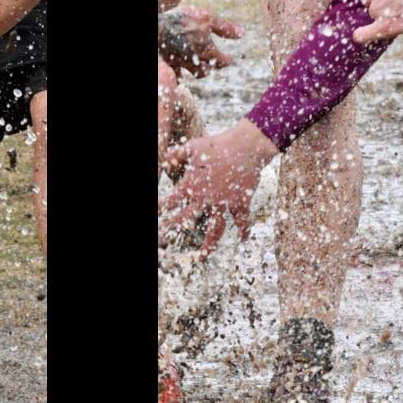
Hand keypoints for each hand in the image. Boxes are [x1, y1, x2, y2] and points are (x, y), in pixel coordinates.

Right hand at [158, 7, 243, 77]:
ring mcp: (181, 64)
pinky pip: (176, 75)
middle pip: (206, 71)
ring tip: (199, 66)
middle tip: (212, 62)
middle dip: (211, 67)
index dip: (227, 60)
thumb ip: (225, 28)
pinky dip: (180, 75)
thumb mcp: (207, 18)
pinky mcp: (169, 63)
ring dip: (198, 71)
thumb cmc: (183, 20)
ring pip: (193, 74)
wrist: (159, 26)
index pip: (222, 61)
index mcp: (207, 50)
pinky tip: (180, 73)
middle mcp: (195, 60)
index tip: (229, 59)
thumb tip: (243, 33)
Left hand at [159, 120, 277, 255]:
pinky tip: (244, 239)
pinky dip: (244, 230)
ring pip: (214, 230)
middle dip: (174, 229)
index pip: (172, 201)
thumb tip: (165, 158)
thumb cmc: (218, 144)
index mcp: (192, 185)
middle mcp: (206, 198)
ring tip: (203, 257)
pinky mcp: (240, 203)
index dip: (162, 208)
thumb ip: (177, 154)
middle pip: (186, 220)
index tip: (157, 214)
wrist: (245, 147)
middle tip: (164, 239)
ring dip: (209, 245)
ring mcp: (224, 204)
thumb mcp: (193, 146)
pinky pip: (242, 221)